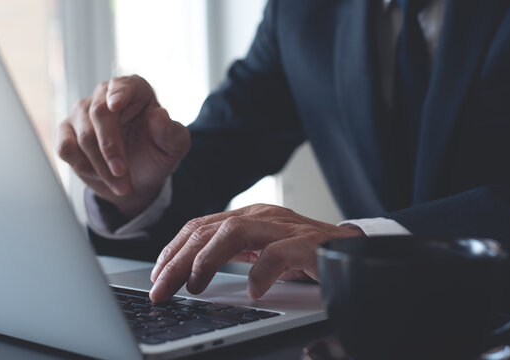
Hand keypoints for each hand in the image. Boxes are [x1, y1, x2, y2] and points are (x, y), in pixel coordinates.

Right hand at [56, 75, 190, 218]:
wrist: (137, 177)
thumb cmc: (156, 154)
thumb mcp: (173, 147)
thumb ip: (171, 132)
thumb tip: (160, 115)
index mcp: (135, 90)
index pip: (124, 85)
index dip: (119, 94)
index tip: (115, 106)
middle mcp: (105, 95)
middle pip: (99, 113)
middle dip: (110, 148)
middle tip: (121, 172)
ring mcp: (82, 111)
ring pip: (83, 136)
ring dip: (101, 166)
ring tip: (121, 185)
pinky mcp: (67, 131)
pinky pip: (65, 147)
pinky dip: (83, 166)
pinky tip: (100, 175)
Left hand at [149, 204, 364, 301]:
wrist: (353, 248)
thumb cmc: (305, 253)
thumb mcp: (260, 251)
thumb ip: (233, 254)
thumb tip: (189, 275)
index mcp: (247, 217)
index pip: (199, 226)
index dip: (172, 250)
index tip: (156, 277)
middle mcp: (261, 216)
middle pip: (207, 230)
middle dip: (177, 261)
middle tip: (160, 290)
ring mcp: (284, 227)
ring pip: (234, 232)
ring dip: (207, 261)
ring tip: (193, 287)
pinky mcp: (307, 243)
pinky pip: (278, 254)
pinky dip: (261, 273)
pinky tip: (252, 291)